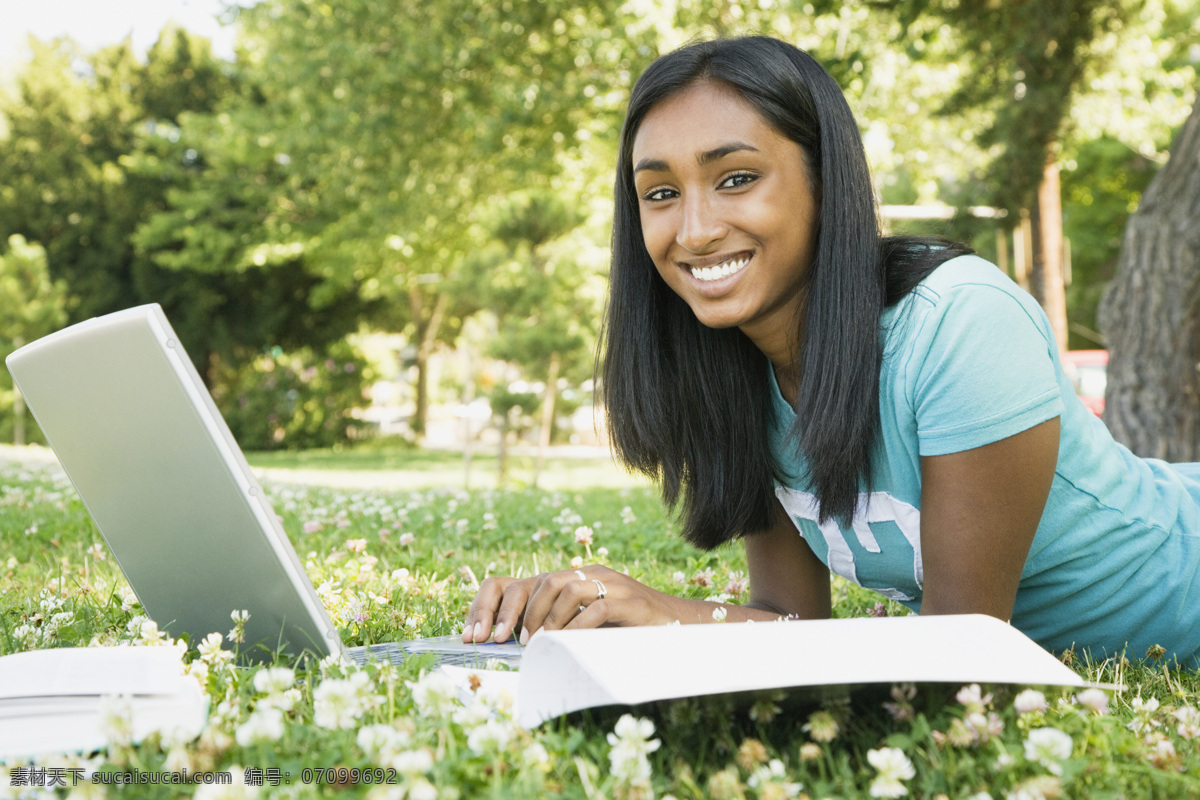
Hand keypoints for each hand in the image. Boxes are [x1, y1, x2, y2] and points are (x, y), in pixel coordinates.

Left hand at [461, 565, 687, 644]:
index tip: (478, 635)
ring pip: (567, 588)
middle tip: (507, 641)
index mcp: (576, 579)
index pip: (526, 581)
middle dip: (517, 612)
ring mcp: (612, 584)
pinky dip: (578, 626)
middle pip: (543, 582)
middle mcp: (591, 575)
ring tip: (536, 643)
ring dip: (545, 618)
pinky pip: (597, 608)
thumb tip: (515, 648)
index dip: (496, 604)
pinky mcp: (631, 601)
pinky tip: (567, 644)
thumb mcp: (588, 626)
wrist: (682, 625)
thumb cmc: (630, 630)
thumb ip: (560, 626)